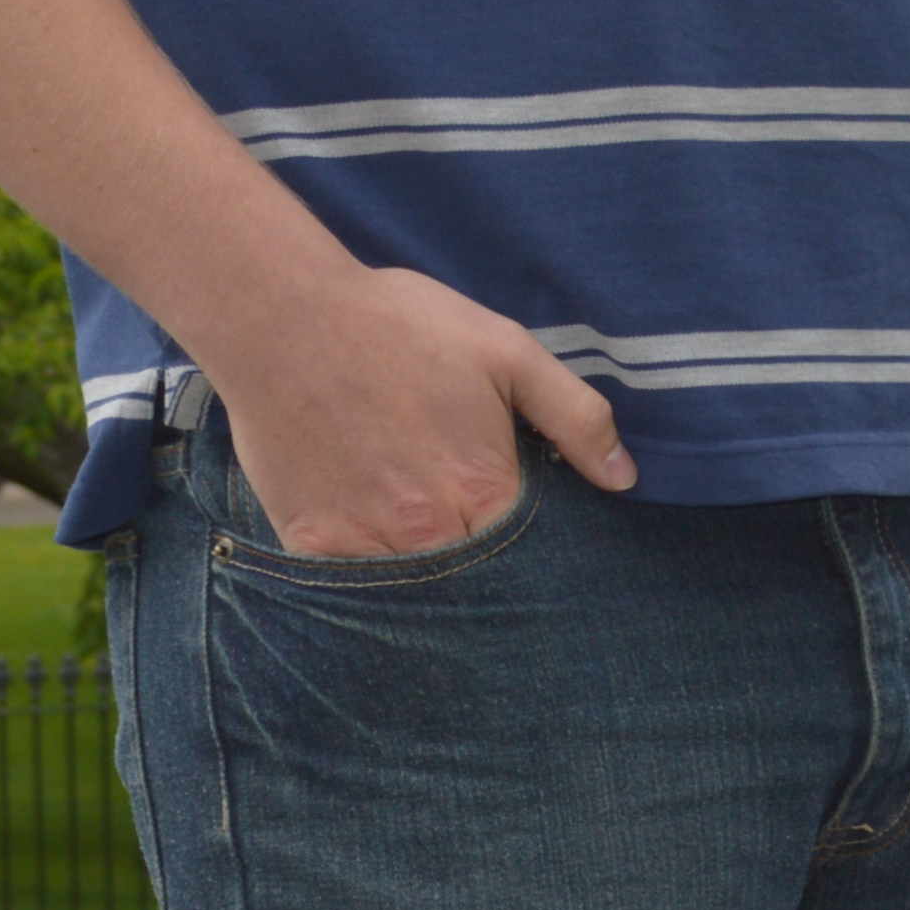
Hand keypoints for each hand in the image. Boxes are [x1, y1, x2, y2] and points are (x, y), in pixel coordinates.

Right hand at [200, 255, 633, 559]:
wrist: (286, 317)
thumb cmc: (400, 327)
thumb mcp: (507, 351)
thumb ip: (575, 416)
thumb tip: (624, 477)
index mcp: (485, 494)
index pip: (529, 558)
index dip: (531, 549)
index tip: (522, 533)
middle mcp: (428, 535)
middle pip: (471, 584)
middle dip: (477, 568)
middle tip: (460, 521)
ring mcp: (365, 546)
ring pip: (412, 592)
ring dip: (422, 574)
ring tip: (412, 525)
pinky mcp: (311, 546)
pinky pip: (348, 586)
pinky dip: (364, 572)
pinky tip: (365, 527)